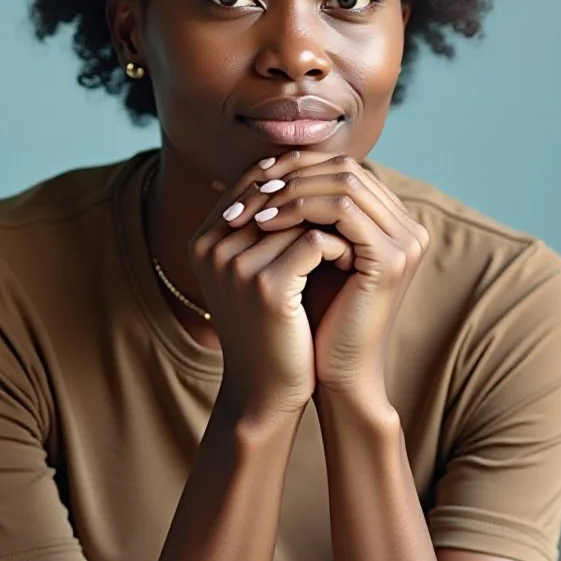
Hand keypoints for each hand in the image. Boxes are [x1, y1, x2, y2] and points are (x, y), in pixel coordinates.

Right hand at [190, 157, 353, 421]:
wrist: (266, 389)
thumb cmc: (270, 327)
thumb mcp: (260, 271)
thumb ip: (268, 227)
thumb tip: (301, 171)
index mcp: (204, 239)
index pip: (255, 180)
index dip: (298, 179)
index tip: (333, 189)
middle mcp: (213, 246)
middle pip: (277, 191)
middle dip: (317, 195)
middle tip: (353, 205)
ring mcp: (236, 265)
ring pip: (301, 214)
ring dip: (332, 221)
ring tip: (356, 232)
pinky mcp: (267, 286)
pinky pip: (316, 243)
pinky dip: (340, 248)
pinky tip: (352, 262)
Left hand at [218, 152, 429, 391]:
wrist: (337, 372)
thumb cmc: (317, 317)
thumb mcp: (307, 254)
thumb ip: (302, 213)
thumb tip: (260, 164)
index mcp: (392, 220)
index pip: (342, 167)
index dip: (296, 166)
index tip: (252, 177)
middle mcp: (407, 224)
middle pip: (344, 167)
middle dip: (291, 173)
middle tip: (250, 185)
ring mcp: (405, 239)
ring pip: (343, 181)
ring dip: (291, 189)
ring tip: (253, 205)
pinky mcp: (392, 256)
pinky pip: (341, 210)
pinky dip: (299, 209)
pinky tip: (266, 223)